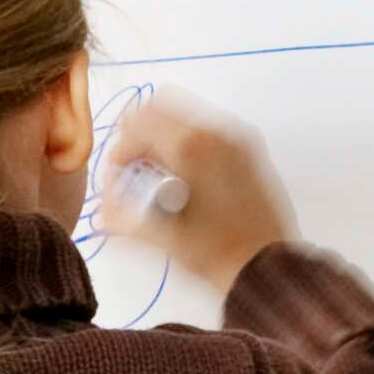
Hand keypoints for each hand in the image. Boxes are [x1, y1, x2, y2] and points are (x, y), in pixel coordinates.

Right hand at [93, 86, 297, 289]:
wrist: (272, 267)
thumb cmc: (219, 254)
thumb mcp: (165, 235)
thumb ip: (125, 217)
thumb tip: (101, 212)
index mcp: (191, 147)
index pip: (137, 121)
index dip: (120, 150)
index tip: (119, 178)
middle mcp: (216, 131)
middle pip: (159, 106)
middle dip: (139, 135)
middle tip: (134, 171)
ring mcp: (238, 136)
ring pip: (184, 112)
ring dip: (163, 135)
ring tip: (159, 175)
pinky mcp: (250, 147)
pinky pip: (208, 126)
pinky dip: (188, 140)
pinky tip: (186, 177)